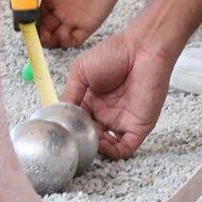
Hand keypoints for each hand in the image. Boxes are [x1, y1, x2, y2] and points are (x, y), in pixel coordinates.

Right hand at [12, 0, 128, 47]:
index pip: (35, 16)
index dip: (28, 22)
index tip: (23, 23)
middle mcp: (61, 11)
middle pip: (44, 30)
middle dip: (37, 35)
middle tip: (33, 33)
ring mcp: (74, 19)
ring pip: (57, 38)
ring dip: (49, 41)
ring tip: (46, 36)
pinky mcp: (88, 25)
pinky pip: (74, 40)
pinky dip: (66, 42)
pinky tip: (63, 34)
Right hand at [63, 29, 176, 159]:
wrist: (143, 48)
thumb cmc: (115, 52)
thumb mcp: (80, 70)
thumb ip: (69, 94)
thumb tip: (57, 113)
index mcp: (92, 101)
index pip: (78, 123)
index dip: (70, 128)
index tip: (62, 131)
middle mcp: (107, 113)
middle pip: (90, 137)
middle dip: (81, 141)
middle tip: (73, 139)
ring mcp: (122, 121)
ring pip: (105, 147)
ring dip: (95, 149)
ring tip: (86, 142)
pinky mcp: (138, 126)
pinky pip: (125, 148)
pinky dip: (112, 153)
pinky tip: (101, 146)